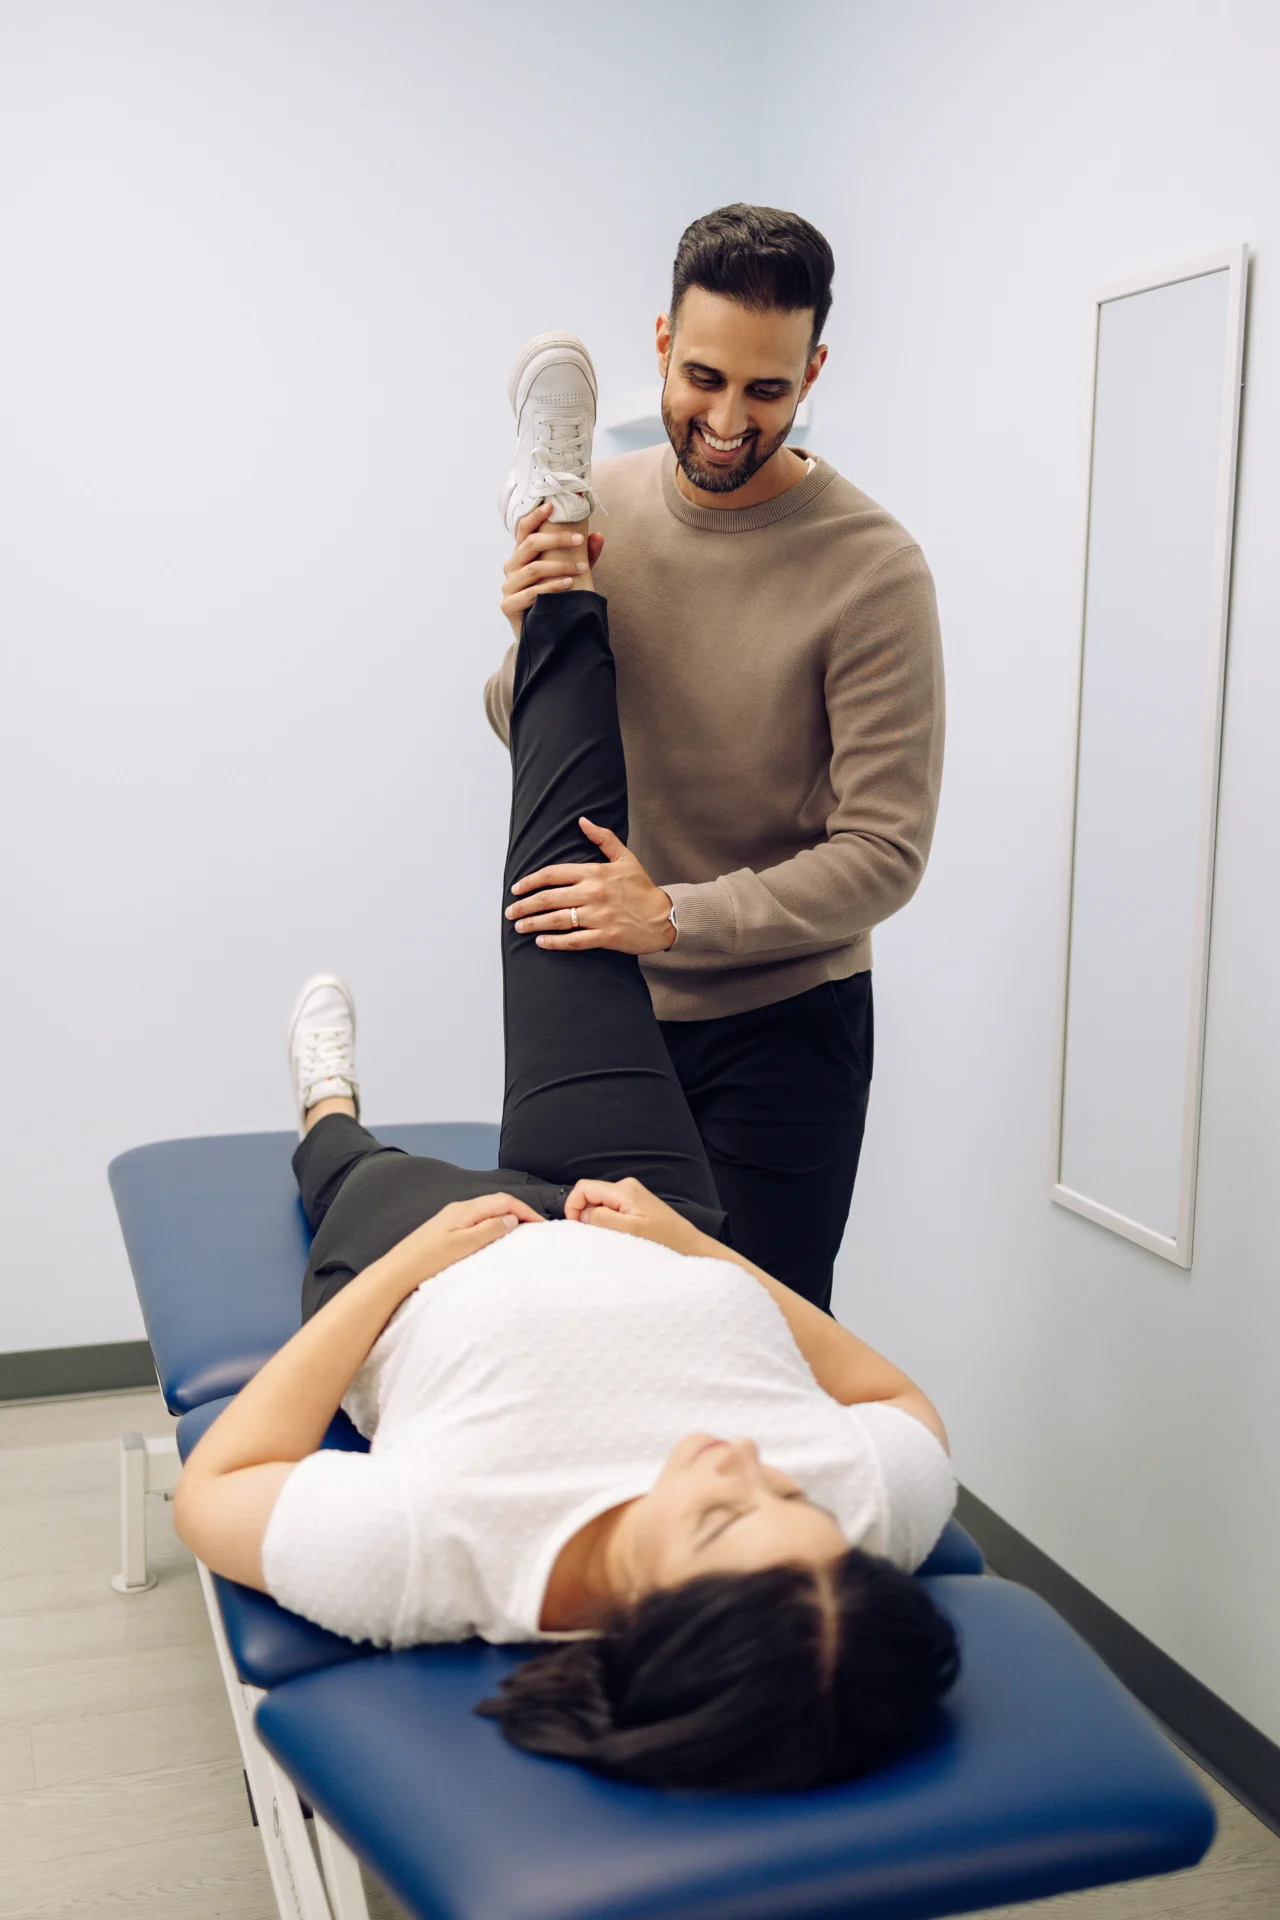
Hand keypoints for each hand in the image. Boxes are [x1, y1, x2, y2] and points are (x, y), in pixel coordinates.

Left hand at [384, 1193, 543, 1294]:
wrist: (397, 1272)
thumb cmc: (427, 1260)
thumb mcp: (464, 1246)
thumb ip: (489, 1230)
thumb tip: (511, 1217)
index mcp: (464, 1210)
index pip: (503, 1201)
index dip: (525, 1210)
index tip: (541, 1224)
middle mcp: (458, 1210)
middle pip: (495, 1203)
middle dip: (518, 1211)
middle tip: (535, 1228)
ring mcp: (451, 1220)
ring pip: (486, 1213)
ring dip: (505, 1219)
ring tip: (520, 1234)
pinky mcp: (446, 1232)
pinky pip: (477, 1223)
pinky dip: (492, 1227)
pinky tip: (495, 1240)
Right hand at [501, 502, 605, 638]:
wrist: (544, 636)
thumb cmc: (556, 600)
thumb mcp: (573, 575)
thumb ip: (585, 556)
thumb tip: (599, 535)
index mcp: (521, 556)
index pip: (523, 529)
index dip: (536, 515)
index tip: (552, 506)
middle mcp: (511, 568)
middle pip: (530, 544)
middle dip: (557, 539)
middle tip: (579, 539)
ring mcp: (508, 587)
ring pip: (533, 568)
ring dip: (560, 566)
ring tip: (582, 568)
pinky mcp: (508, 606)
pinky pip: (531, 593)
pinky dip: (552, 588)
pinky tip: (569, 586)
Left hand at [506, 817, 676, 954]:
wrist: (665, 916)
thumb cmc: (642, 888)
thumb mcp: (625, 858)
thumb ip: (603, 838)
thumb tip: (582, 820)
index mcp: (595, 872)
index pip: (553, 874)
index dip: (530, 881)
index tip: (516, 889)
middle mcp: (593, 893)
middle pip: (549, 898)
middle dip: (525, 905)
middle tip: (510, 912)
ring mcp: (599, 916)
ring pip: (557, 920)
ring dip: (534, 924)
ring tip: (519, 927)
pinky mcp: (605, 937)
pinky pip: (573, 940)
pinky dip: (555, 942)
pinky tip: (541, 942)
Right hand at [563, 1176, 702, 1255]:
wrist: (688, 1244)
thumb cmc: (664, 1239)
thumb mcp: (630, 1231)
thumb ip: (603, 1219)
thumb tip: (581, 1214)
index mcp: (624, 1190)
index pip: (584, 1187)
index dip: (573, 1205)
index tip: (576, 1226)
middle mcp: (626, 1186)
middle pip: (590, 1193)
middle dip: (584, 1213)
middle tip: (592, 1235)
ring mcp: (631, 1194)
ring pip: (599, 1201)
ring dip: (595, 1218)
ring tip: (607, 1236)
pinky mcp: (634, 1203)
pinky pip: (610, 1207)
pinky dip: (605, 1219)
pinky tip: (615, 1233)